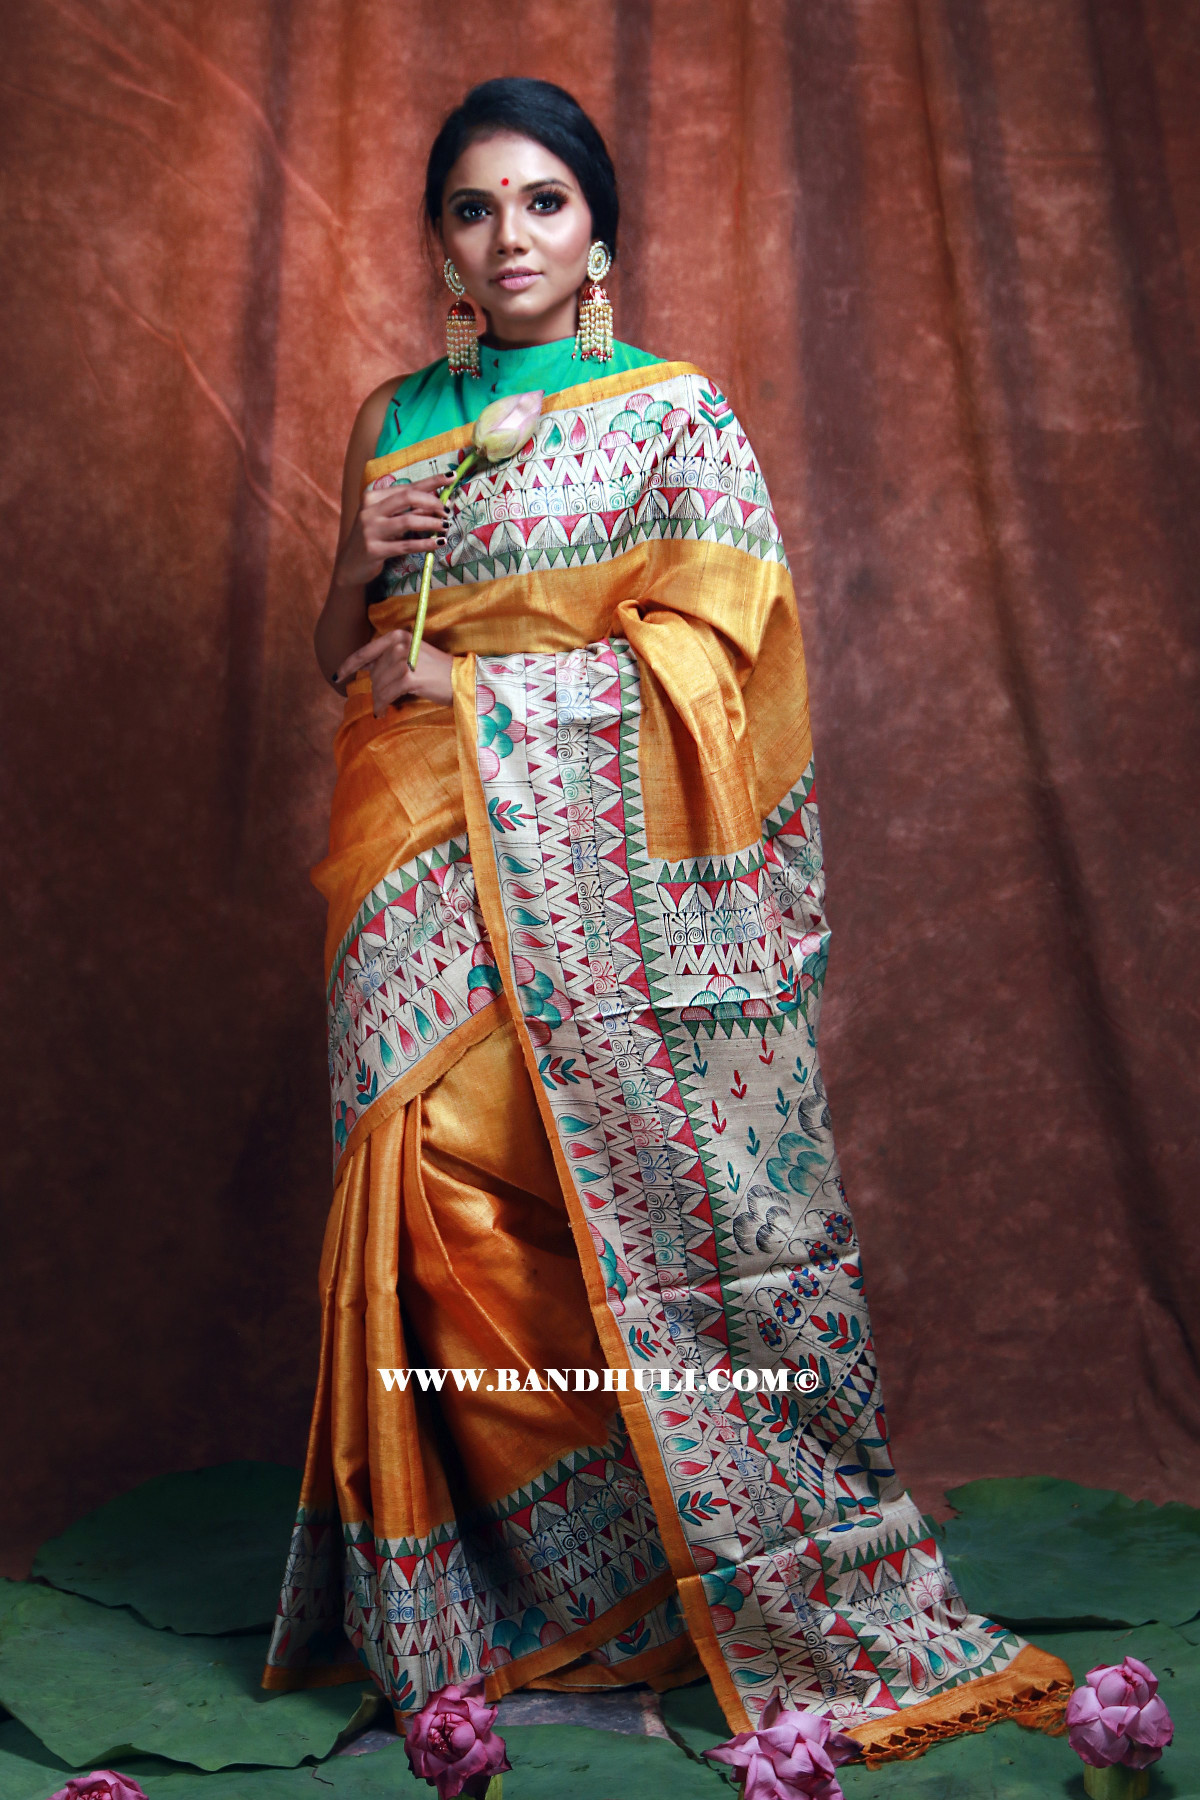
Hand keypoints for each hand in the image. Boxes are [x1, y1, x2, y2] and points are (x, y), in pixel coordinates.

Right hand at [332, 473, 447, 589]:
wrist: (350, 565)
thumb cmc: (374, 539)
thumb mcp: (387, 520)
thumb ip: (407, 510)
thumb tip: (438, 502)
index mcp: (373, 497)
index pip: (407, 487)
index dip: (431, 482)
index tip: (451, 477)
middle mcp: (370, 511)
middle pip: (407, 497)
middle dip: (432, 502)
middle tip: (447, 510)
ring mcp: (370, 530)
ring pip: (408, 521)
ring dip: (431, 523)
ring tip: (445, 527)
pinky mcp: (374, 550)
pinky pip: (405, 545)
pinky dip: (425, 544)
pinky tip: (438, 543)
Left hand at [335, 630, 453, 715]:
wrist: (462, 680)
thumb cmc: (438, 672)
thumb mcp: (412, 656)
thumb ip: (388, 658)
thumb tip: (363, 667)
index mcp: (398, 636)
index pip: (365, 651)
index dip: (348, 665)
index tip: (338, 676)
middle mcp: (400, 645)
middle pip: (373, 672)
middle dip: (375, 688)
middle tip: (383, 699)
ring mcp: (404, 660)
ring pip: (378, 685)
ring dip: (379, 699)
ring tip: (384, 707)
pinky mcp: (409, 677)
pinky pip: (386, 694)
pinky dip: (382, 705)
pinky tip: (383, 712)